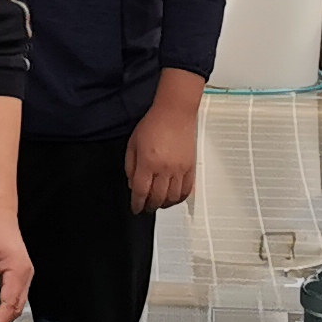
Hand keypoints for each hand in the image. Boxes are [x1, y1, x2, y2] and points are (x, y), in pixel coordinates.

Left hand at [127, 84, 204, 213]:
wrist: (174, 113)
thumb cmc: (153, 124)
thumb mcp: (133, 144)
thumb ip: (130, 166)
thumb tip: (133, 184)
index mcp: (148, 162)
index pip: (141, 191)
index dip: (137, 204)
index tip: (136, 208)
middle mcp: (165, 168)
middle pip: (157, 198)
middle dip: (150, 206)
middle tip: (146, 207)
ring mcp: (180, 169)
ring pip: (173, 197)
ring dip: (165, 204)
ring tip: (159, 203)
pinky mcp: (191, 167)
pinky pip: (187, 190)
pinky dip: (180, 198)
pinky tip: (174, 198)